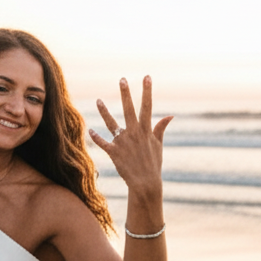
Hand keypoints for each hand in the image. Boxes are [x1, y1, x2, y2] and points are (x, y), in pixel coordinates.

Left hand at [89, 76, 172, 197]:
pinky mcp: (114, 152)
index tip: (147, 77)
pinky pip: (103, 143)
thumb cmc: (153, 164)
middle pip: (129, 109)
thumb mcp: (158, 145)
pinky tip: (90, 131)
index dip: (147, 91)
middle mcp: (134, 133)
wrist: (146, 183)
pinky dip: (97, 138)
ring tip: (98, 100)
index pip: (147, 106)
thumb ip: (160, 128)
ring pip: (112, 123)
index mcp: (145, 130)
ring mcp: (123, 143)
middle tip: (122, 79)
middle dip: (126, 94)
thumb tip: (170, 115)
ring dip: (104, 111)